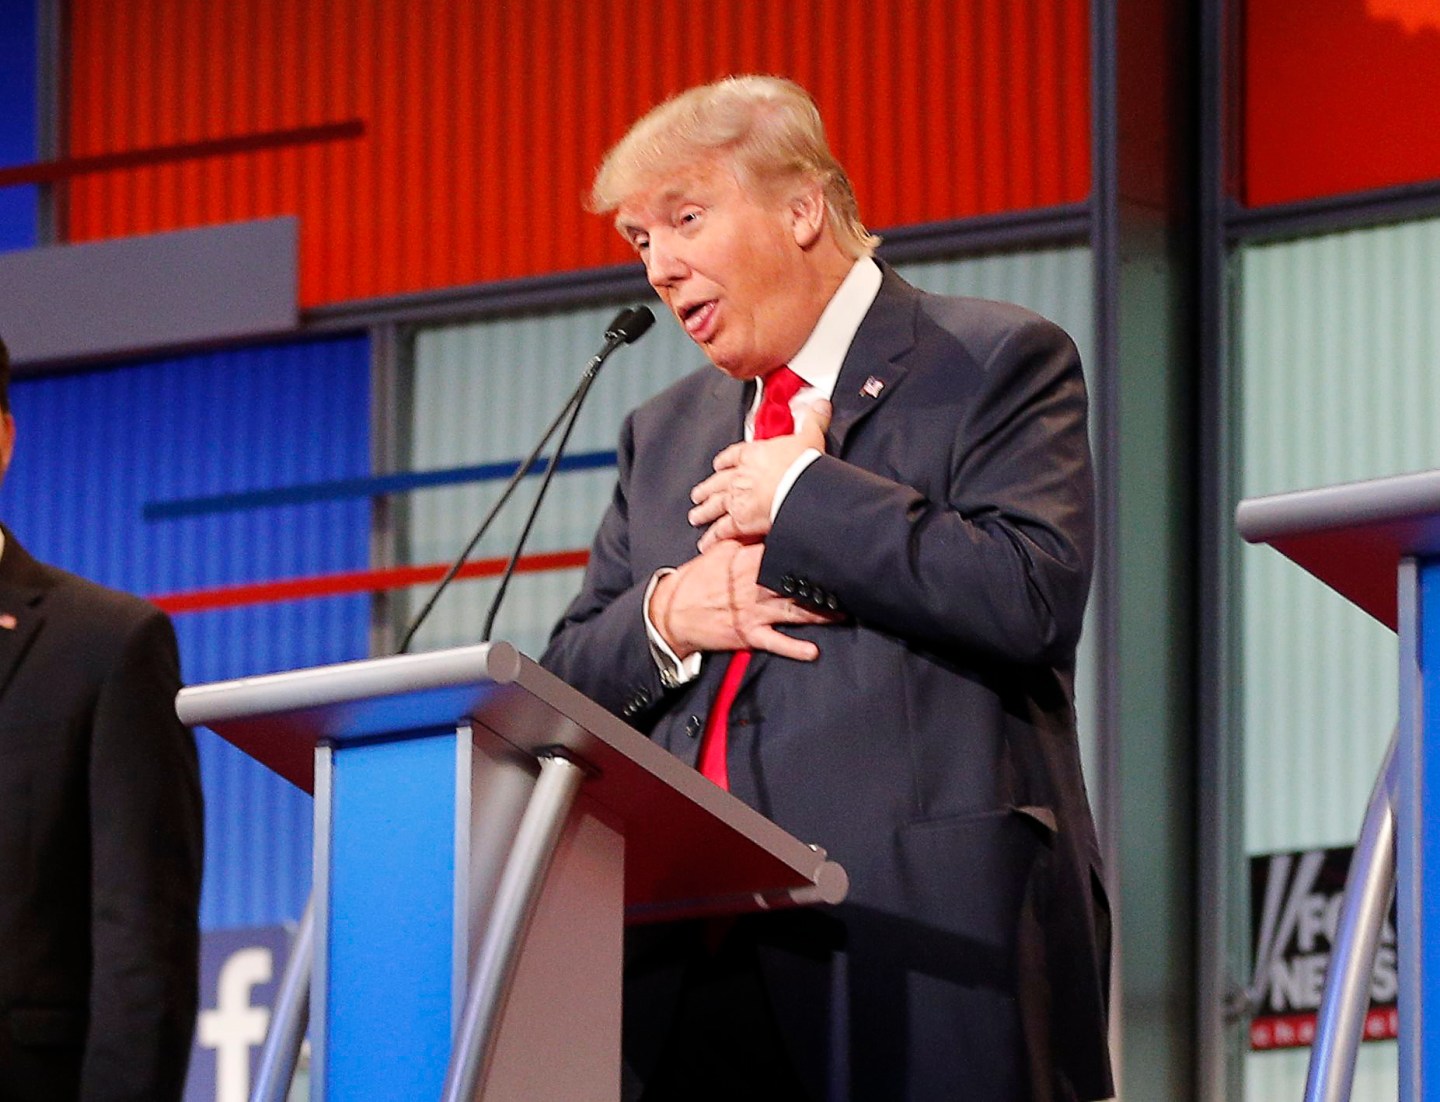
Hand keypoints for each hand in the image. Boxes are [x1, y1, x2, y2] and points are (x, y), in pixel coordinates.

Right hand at [647, 539, 838, 661]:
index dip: (810, 552)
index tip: (834, 550)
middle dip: (823, 585)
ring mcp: (753, 612)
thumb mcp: (718, 552)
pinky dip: (794, 648)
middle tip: (849, 582)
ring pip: (793, 612)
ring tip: (843, 612)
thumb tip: (764, 524)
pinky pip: (775, 642)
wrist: (672, 612)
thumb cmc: (697, 580)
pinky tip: (812, 651)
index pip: (785, 553)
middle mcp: (755, 587)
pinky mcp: (748, 634)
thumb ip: (743, 538)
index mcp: (748, 563)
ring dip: (819, 614)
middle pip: (795, 583)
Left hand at [689, 399, 831, 551]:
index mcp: (753, 454)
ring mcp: (737, 498)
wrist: (798, 488)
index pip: (734, 455)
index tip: (719, 464)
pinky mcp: (740, 521)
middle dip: (707, 489)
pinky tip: (707, 542)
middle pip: (718, 483)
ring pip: (715, 505)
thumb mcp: (810, 436)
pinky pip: (722, 530)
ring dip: (705, 511)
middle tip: (698, 495)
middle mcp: (740, 476)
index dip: (725, 461)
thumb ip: (813, 420)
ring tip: (696, 516)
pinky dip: (713, 537)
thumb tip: (820, 403)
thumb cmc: (802, 465)